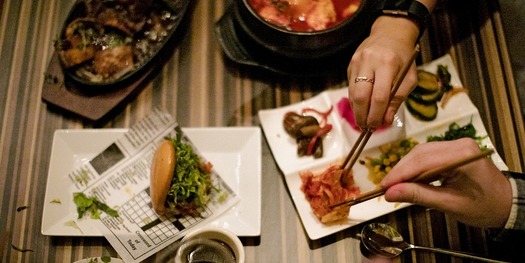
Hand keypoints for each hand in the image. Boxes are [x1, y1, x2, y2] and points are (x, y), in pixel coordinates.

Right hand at [347, 16, 418, 128]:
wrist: (390, 33)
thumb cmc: (404, 57)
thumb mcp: (409, 77)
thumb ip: (398, 99)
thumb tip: (386, 121)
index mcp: (387, 63)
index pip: (379, 95)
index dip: (377, 114)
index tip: (376, 127)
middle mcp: (368, 61)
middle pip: (361, 96)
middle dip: (363, 116)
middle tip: (366, 128)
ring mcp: (356, 62)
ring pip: (352, 93)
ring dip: (357, 111)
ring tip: (363, 122)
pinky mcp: (350, 65)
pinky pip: (350, 87)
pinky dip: (356, 101)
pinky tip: (361, 108)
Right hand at [380, 138, 511, 227]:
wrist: (507, 205)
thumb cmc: (482, 207)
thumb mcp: (449, 204)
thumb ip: (418, 195)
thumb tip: (389, 193)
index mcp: (462, 155)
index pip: (423, 161)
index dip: (400, 173)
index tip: (382, 187)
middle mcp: (459, 144)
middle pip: (420, 154)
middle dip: (401, 171)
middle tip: (385, 188)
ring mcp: (457, 145)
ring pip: (422, 153)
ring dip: (407, 169)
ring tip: (394, 186)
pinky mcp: (454, 150)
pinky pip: (428, 156)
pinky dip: (416, 168)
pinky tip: (409, 180)